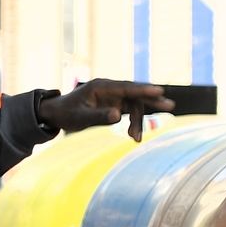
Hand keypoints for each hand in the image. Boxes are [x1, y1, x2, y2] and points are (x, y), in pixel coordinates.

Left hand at [38, 80, 174, 142]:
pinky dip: (133, 123)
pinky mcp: (115, 104)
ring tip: (136, 139)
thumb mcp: (79, 118)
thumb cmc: (66, 114)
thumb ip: (98, 116)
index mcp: (101, 87)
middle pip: (135, 94)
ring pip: (134, 105)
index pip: (126, 87)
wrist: (56, 114)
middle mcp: (110, 89)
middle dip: (151, 101)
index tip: (159, 91)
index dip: (143, 89)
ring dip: (138, 121)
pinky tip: (134, 136)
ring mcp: (113, 96)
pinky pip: (130, 111)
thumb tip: (118, 116)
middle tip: (169, 106)